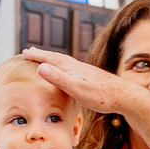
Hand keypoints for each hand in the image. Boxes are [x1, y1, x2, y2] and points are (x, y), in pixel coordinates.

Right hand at [24, 47, 142, 114]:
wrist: (124, 97)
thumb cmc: (101, 95)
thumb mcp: (77, 89)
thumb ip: (59, 78)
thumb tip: (41, 67)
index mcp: (72, 68)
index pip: (50, 59)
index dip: (37, 56)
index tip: (25, 52)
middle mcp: (78, 67)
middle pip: (57, 58)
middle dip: (43, 55)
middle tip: (31, 52)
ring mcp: (86, 72)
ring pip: (65, 63)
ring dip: (54, 61)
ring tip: (47, 61)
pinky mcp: (92, 79)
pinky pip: (73, 70)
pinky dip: (65, 69)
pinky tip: (69, 74)